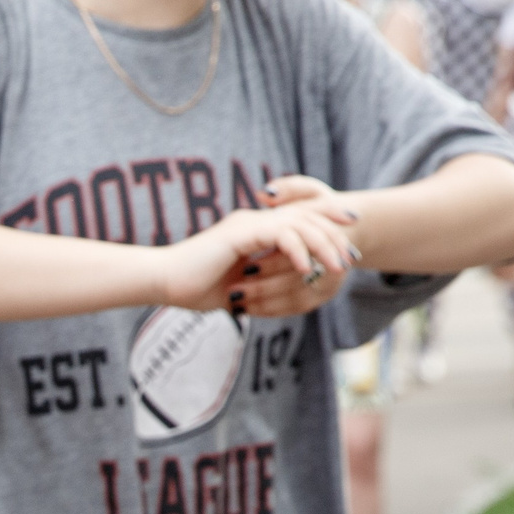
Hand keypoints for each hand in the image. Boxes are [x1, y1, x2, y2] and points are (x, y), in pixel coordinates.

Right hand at [161, 178, 359, 316]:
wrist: (162, 280)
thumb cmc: (191, 288)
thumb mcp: (236, 286)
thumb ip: (259, 282)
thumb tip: (280, 296)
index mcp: (254, 229)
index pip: (297, 220)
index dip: (326, 227)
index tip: (346, 248)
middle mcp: (254, 220)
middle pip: (306, 217)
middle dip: (334, 236)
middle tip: (351, 258)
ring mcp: (247, 223)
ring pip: (299, 224)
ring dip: (323, 244)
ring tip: (336, 265)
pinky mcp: (240, 232)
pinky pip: (281, 235)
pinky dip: (298, 250)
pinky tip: (307, 268)